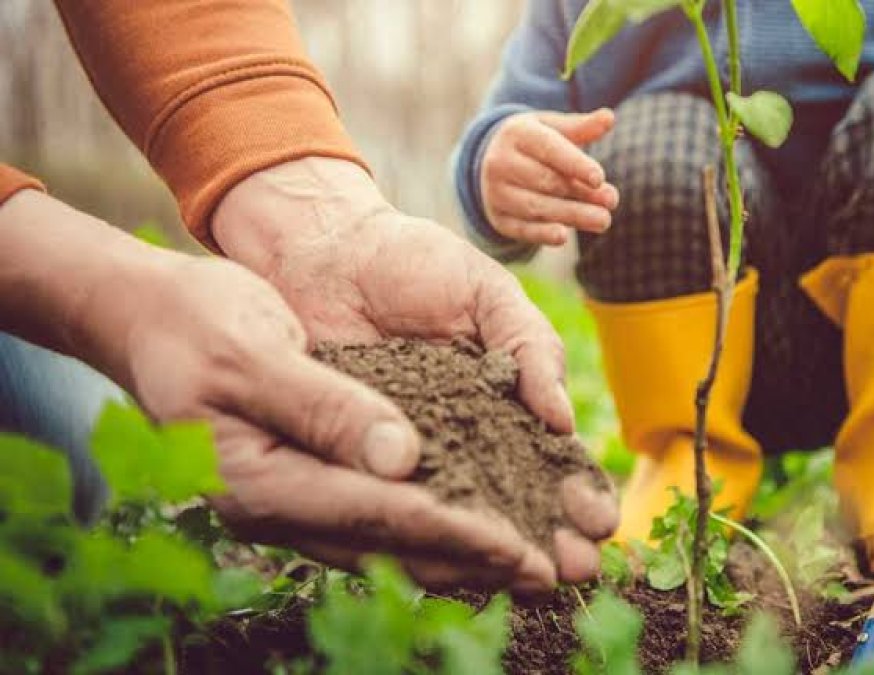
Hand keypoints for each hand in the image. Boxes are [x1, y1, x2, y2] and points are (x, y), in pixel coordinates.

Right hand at [101, 252, 560, 592]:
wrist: (150, 318)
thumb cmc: (195, 324)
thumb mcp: (254, 353)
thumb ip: (324, 407)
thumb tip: (402, 459)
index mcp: (259, 482)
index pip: (374, 514)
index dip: (452, 531)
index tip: (518, 546)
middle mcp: (279, 507)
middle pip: (391, 544)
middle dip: (473, 561)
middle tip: (547, 575)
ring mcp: (293, 500)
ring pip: (390, 539)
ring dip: (462, 554)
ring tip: (528, 566)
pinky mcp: (309, 480)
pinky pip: (380, 515)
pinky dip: (433, 524)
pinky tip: (478, 527)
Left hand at [212, 157, 618, 581]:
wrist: (325, 249)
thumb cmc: (414, 262)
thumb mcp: (486, 293)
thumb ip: (531, 347)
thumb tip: (565, 422)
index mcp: (504, 401)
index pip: (549, 461)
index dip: (576, 493)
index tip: (601, 521)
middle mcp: (461, 440)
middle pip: (513, 505)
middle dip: (549, 539)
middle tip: (575, 570)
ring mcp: (409, 456)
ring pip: (458, 518)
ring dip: (494, 553)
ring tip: (528, 581)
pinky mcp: (355, 463)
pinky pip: (389, 506)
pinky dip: (417, 536)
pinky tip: (447, 564)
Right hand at [480, 109, 619, 244]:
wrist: (493, 162)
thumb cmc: (534, 143)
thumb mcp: (552, 129)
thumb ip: (581, 127)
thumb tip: (609, 117)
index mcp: (517, 134)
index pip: (549, 149)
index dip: (575, 164)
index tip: (599, 178)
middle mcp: (501, 162)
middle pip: (546, 181)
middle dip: (581, 193)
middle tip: (612, 202)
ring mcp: (496, 192)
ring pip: (536, 206)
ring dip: (571, 215)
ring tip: (603, 221)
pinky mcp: (499, 218)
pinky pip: (521, 229)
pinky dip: (542, 234)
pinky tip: (563, 237)